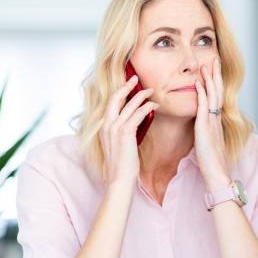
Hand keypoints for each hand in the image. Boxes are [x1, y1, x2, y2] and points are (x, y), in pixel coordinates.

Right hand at [100, 75, 159, 190]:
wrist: (119, 179)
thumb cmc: (121, 165)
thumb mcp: (117, 145)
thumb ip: (121, 132)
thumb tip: (132, 123)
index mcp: (103, 127)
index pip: (110, 103)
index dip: (118, 91)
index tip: (127, 84)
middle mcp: (106, 125)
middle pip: (115, 98)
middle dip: (126, 85)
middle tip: (136, 78)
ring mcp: (114, 128)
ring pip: (129, 104)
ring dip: (141, 95)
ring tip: (151, 91)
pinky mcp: (125, 133)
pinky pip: (137, 114)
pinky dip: (147, 108)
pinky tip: (154, 105)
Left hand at [194, 57, 230, 191]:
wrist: (217, 174)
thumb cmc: (211, 163)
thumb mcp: (208, 143)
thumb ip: (206, 133)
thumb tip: (201, 128)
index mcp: (216, 122)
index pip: (217, 97)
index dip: (215, 83)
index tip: (213, 70)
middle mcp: (216, 119)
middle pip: (217, 92)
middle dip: (216, 75)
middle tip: (214, 60)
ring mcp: (211, 122)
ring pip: (212, 96)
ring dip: (210, 79)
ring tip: (207, 65)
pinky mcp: (205, 128)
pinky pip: (204, 107)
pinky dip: (202, 94)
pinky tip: (199, 83)